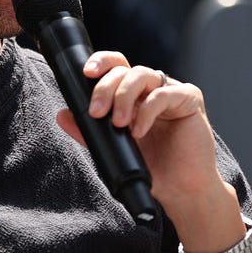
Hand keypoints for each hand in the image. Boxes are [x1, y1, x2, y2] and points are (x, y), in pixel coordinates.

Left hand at [56, 52, 222, 211]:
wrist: (180, 191)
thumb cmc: (152, 168)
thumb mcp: (113, 148)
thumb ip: (89, 132)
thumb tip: (62, 115)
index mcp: (134, 94)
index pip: (116, 66)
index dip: (101, 62)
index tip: (87, 73)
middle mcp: (151, 88)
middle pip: (125, 69)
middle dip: (105, 87)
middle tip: (97, 111)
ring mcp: (171, 91)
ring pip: (142, 75)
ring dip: (123, 96)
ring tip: (118, 123)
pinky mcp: (189, 100)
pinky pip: (163, 94)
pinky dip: (146, 110)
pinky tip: (139, 130)